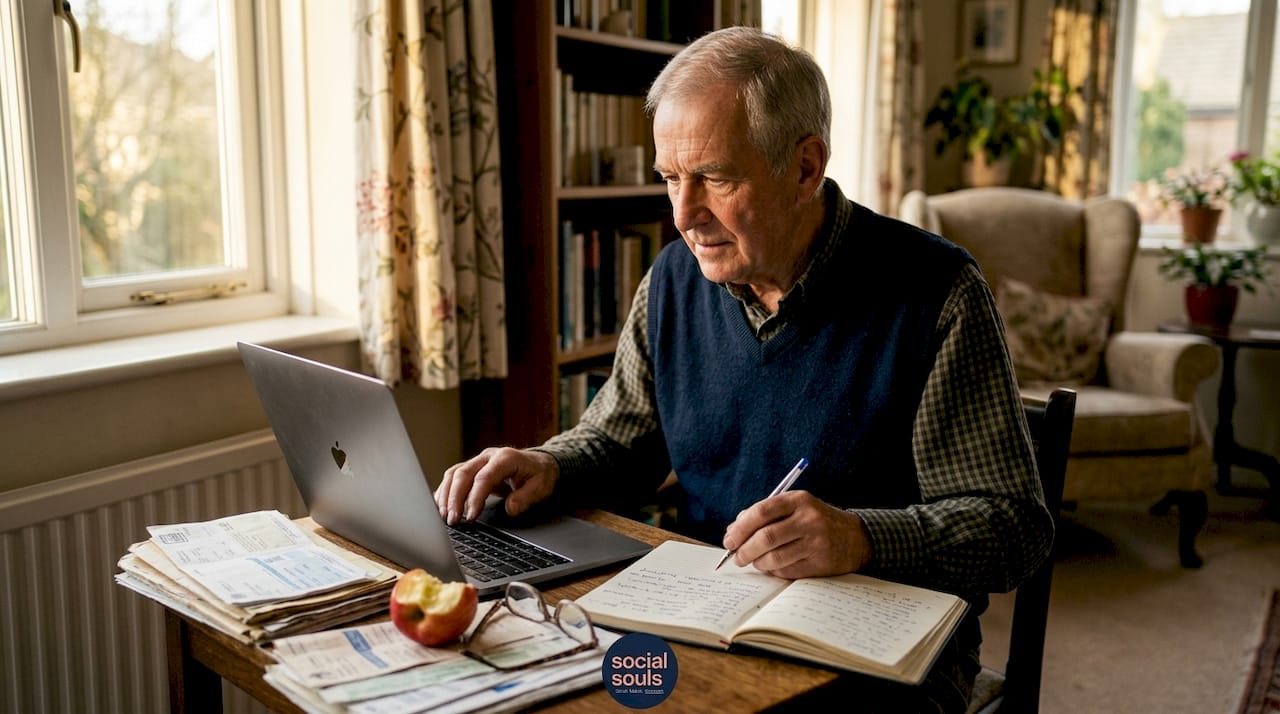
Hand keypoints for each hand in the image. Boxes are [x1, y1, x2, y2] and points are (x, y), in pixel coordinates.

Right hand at [434, 448, 559, 524]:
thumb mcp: (541, 487)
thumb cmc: (539, 475)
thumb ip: (526, 497)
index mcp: (505, 458)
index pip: (484, 477)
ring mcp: (478, 461)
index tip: (471, 516)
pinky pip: (453, 477)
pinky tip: (441, 506)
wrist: (538, 463)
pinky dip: (445, 491)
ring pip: (454, 474)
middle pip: (463, 474)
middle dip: (454, 499)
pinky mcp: (472, 468)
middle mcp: (488, 456)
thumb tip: (510, 509)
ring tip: (444, 516)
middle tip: (453, 520)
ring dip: (446, 495)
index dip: (475, 497)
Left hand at [721, 491, 871, 578]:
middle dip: (744, 550)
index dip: (740, 528)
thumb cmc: (815, 521)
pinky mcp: (821, 563)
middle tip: (737, 557)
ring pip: (774, 558)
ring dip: (758, 563)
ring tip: (755, 562)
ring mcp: (816, 542)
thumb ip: (764, 514)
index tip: (729, 540)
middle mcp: (809, 520)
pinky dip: (774, 571)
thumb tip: (733, 531)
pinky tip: (773, 567)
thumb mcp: (794, 508)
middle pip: (765, 537)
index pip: (761, 512)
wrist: (855, 537)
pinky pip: (787, 571)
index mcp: (798, 500)